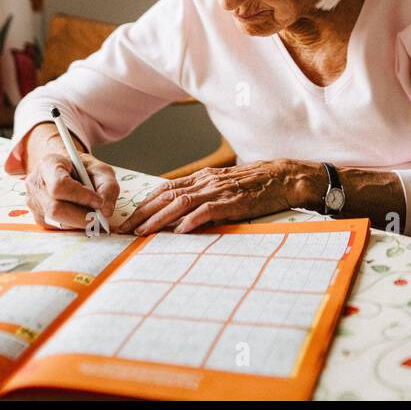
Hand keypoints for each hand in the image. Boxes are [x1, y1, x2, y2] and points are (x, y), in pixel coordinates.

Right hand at [22, 122, 119, 230]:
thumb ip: (107, 187)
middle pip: (55, 209)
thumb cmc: (83, 168)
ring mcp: (33, 202)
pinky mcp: (38, 216)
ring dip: (79, 221)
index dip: (80, 197)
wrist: (66, 169)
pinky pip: (57, 227)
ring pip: (56, 221)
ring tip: (93, 214)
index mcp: (48, 164)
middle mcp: (35, 183)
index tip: (99, 202)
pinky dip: (74, 224)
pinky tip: (81, 215)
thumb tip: (106, 211)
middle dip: (81, 216)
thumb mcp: (100, 169)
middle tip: (100, 217)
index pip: (59, 185)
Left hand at [118, 159, 322, 235]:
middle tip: (125, 230)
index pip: (166, 189)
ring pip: (181, 202)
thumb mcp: (226, 185)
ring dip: (159, 218)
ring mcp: (220, 190)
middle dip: (143, 214)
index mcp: (203, 178)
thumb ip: (206, 195)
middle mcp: (207, 182)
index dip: (145, 204)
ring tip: (143, 232)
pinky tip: (180, 231)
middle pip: (167, 196)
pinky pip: (209, 210)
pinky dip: (192, 220)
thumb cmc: (257, 183)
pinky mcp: (234, 201)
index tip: (129, 219)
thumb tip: (185, 214)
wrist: (285, 176)